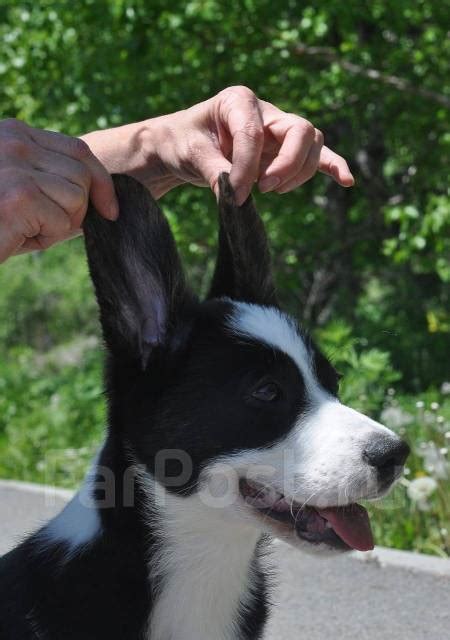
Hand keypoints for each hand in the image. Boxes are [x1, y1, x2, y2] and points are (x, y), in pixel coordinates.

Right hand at [0, 118, 117, 262]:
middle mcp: (13, 140)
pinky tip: (16, 234)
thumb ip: (54, 183)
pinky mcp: (19, 195)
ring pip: (77, 198)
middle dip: (78, 208)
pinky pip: (63, 221)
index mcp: (15, 133)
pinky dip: (46, 237)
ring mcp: (14, 165)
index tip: (110, 209)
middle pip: (83, 175)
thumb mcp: (22, 191)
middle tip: (44, 224)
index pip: (78, 150)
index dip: (101, 181)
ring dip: (60, 224)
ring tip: (25, 226)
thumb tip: (105, 199)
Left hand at [139, 86, 353, 203]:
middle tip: (264, 189)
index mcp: (239, 100)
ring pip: (311, 145)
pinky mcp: (284, 151)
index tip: (234, 195)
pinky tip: (346, 182)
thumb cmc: (183, 142)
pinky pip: (317, 156)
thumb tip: (234, 196)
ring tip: (269, 190)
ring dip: (298, 172)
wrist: (182, 148)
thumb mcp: (191, 154)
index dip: (247, 167)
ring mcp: (279, 131)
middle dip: (286, 164)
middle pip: (300, 131)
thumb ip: (214, 171)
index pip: (255, 133)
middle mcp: (266, 112)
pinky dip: (332, 167)